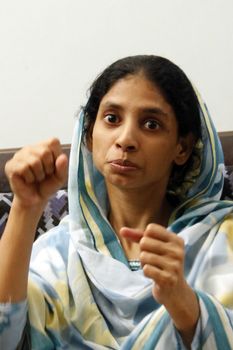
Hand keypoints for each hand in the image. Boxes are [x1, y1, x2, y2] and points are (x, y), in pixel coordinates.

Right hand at [5, 138, 67, 207]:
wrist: (36, 199)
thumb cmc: (47, 185)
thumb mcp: (60, 177)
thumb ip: (63, 168)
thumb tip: (62, 157)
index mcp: (44, 146)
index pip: (53, 142)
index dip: (56, 157)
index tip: (53, 167)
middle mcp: (30, 148)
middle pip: (44, 152)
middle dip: (48, 168)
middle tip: (44, 175)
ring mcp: (19, 155)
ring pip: (34, 161)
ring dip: (39, 175)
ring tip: (36, 178)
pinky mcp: (11, 165)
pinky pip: (24, 168)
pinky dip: (30, 178)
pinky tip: (28, 180)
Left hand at [120, 224, 199, 345]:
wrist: (175, 291)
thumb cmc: (162, 264)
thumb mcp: (154, 247)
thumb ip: (138, 236)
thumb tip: (122, 230)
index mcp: (176, 240)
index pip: (151, 229)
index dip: (145, 238)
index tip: (153, 247)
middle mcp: (177, 251)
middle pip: (144, 241)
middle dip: (143, 251)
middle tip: (153, 260)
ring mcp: (174, 265)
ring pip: (143, 256)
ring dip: (144, 263)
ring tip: (154, 268)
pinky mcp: (168, 279)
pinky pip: (146, 269)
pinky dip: (146, 272)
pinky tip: (154, 276)